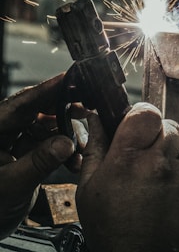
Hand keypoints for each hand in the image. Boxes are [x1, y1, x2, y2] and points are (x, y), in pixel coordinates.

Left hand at [0, 75, 86, 238]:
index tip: (68, 78)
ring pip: (47, 126)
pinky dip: (64, 151)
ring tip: (80, 147)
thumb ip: (39, 162)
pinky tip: (74, 161)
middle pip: (37, 110)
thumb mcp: (12, 185)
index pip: (20, 104)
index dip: (46, 90)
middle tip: (85, 108)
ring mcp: (16, 141)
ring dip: (67, 136)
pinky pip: (49, 143)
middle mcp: (4, 130)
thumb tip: (65, 142)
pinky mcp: (27, 152)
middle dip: (63, 110)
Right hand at [76, 102, 178, 251]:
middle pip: (168, 127)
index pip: (146, 112)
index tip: (138, 125)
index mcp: (128, 158)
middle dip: (157, 137)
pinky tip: (167, 200)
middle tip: (145, 157)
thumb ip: (95, 147)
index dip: (142, 116)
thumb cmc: (111, 231)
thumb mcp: (89, 188)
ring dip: (170, 160)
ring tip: (155, 185)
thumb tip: (96, 119)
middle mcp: (158, 164)